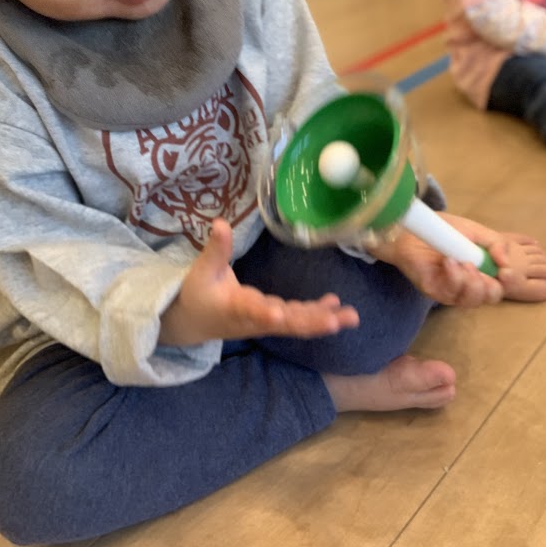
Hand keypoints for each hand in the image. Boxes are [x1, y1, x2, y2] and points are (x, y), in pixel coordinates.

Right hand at [159, 219, 358, 346]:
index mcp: (234, 307)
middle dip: (311, 322)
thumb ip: (216, 249)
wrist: (193, 323)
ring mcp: (266, 322)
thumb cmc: (197, 294)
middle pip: (285, 323)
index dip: (265, 314)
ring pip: (297, 323)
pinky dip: (318, 312)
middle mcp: (254, 319)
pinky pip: (298, 319)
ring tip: (352, 317)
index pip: (251, 311)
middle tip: (335, 322)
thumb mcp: (202, 271)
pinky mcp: (274, 320)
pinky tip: (337, 306)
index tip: (278, 316)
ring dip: (324, 319)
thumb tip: (221, 222)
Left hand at [369, 225, 503, 307]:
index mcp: (481, 270)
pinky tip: (448, 261)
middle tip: (479, 268)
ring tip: (462, 262)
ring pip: (471, 299)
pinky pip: (450, 293)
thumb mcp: (475, 231)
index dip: (510, 282)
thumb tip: (506, 262)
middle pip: (490, 298)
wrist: (412, 228)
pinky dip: (453, 277)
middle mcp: (468, 284)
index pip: (502, 285)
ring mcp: (450, 290)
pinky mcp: (433, 291)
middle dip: (490, 286)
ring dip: (471, 281)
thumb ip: (496, 243)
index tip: (506, 271)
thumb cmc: (443, 229)